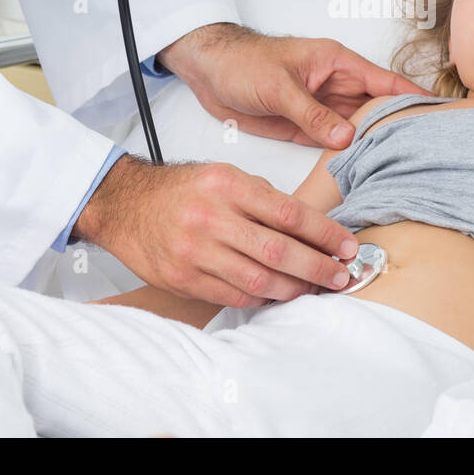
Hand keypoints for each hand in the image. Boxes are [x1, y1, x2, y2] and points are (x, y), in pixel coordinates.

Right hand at [73, 155, 360, 306]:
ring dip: (294, 288)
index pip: (289, 212)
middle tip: (340, 274)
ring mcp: (194, 251)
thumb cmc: (182, 191)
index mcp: (226, 185)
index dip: (324, 233)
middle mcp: (210, 217)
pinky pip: (234, 295)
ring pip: (258, 279)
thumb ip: (265, 200)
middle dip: (317, 266)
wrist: (126, 205)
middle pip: (277, 250)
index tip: (347, 245)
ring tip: (314, 288)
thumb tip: (313, 228)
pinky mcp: (183, 279)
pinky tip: (278, 294)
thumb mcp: (224, 177)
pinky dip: (262, 297)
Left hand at [158, 23, 433, 148]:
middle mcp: (335, 86)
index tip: (441, 113)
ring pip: (359, 128)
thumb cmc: (242, 62)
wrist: (208, 69)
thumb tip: (346, 138)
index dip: (413, 96)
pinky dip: (350, 156)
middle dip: (400, 126)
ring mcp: (323, 108)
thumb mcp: (279, 86)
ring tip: (406, 166)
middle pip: (378, 107)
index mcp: (337, 64)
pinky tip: (366, 171)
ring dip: (376, 144)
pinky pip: (335, 142)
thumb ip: (311, 114)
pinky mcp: (306, 127)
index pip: (385, 81)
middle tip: (429, 150)